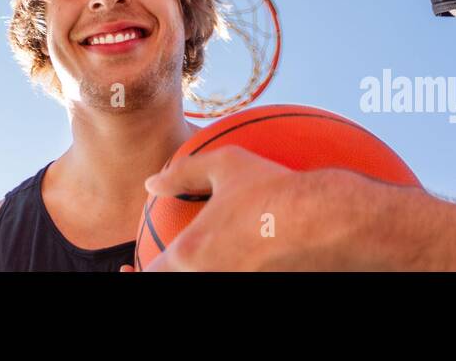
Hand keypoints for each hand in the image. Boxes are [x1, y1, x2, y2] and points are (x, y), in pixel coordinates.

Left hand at [141, 146, 380, 270]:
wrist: (329, 222)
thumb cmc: (275, 188)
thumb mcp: (225, 165)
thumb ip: (182, 174)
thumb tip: (151, 182)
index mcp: (192, 255)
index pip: (150, 276)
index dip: (133, 276)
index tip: (126, 270)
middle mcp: (210, 280)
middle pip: (173, 288)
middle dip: (160, 280)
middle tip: (154, 272)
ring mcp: (237, 288)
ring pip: (204, 285)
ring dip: (194, 276)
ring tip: (196, 265)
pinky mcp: (262, 290)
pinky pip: (236, 282)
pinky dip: (226, 272)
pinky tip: (237, 261)